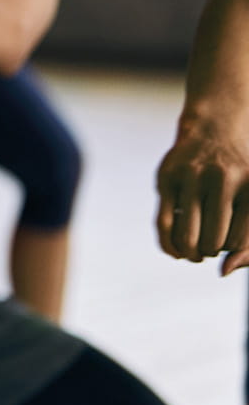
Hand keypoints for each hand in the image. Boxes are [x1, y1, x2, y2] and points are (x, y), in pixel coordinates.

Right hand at [156, 114, 248, 273]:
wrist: (215, 132)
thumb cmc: (242, 178)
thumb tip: (224, 272)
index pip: (239, 240)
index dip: (233, 249)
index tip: (229, 240)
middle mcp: (224, 178)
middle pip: (215, 240)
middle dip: (211, 251)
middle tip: (209, 247)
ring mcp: (193, 175)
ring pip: (188, 234)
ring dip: (191, 252)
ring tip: (195, 253)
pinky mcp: (167, 177)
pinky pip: (164, 222)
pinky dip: (169, 244)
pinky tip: (176, 251)